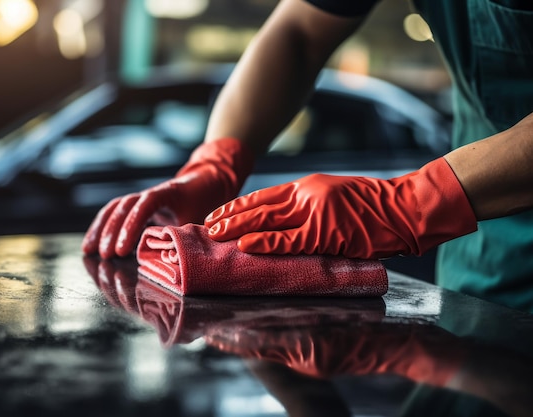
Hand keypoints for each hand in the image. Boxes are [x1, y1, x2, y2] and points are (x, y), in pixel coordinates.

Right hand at [82, 138, 253, 257]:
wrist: (207, 181)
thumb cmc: (204, 202)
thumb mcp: (198, 219)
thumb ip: (184, 236)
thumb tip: (170, 261)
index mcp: (167, 193)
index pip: (143, 206)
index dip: (131, 228)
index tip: (122, 251)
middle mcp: (149, 193)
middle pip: (123, 207)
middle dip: (111, 232)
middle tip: (105, 256)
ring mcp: (142, 198)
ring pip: (115, 209)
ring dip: (100, 229)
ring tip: (88, 250)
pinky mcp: (138, 206)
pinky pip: (116, 213)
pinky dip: (103, 227)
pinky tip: (93, 243)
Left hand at [205, 157, 476, 258]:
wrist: (405, 208)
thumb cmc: (373, 206)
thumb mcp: (334, 196)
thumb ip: (308, 206)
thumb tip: (282, 221)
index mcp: (308, 186)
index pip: (264, 196)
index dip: (238, 206)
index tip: (218, 214)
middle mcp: (307, 195)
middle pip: (260, 206)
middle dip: (230, 217)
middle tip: (207, 225)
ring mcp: (316, 212)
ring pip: (268, 220)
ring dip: (239, 228)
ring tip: (216, 234)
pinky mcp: (327, 232)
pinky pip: (290, 240)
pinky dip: (267, 242)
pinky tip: (246, 245)